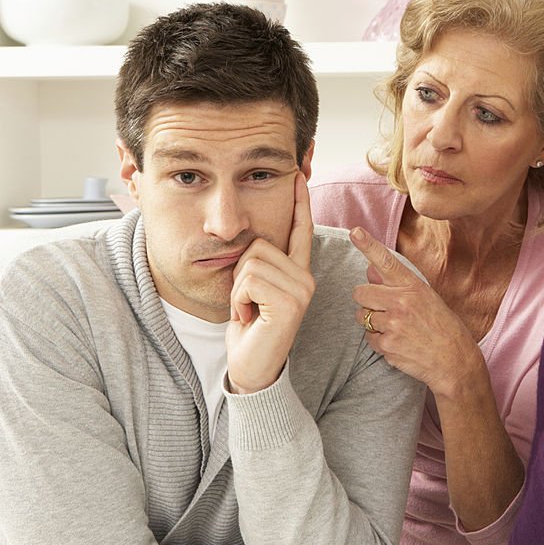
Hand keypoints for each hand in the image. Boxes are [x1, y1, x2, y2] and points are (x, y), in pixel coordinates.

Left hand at [226, 173, 314, 393]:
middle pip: (258, 244)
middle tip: (247, 303)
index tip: (298, 175)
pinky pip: (249, 280)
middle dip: (240, 272)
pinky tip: (248, 319)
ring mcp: (301, 290)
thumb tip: (246, 238)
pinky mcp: (290, 303)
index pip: (301, 231)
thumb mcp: (250, 290)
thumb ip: (255, 265)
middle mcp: (305, 278)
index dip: (299, 203)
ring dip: (237, 289)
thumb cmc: (248, 331)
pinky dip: (238, 299)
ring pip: (250, 261)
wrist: (251, 369)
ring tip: (248, 311)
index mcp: (298, 273)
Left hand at [348, 226, 479, 397]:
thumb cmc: (441, 326)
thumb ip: (396, 284)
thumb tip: (369, 270)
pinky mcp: (387, 345)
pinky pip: (369, 338)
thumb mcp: (426, 298)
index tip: (355, 232)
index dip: (368, 245)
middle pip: (360, 292)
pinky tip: (399, 343)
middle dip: (367, 301)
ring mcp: (393, 324)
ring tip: (397, 328)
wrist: (454, 360)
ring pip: (361, 316)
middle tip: (384, 310)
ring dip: (372, 323)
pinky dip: (379, 342)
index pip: (386, 262)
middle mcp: (402, 302)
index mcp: (413, 286)